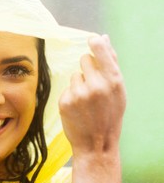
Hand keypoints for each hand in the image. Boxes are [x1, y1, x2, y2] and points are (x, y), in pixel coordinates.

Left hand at [58, 35, 125, 156]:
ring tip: (86, 102)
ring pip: (75, 75)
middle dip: (88, 68)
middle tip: (94, 86)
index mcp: (113, 81)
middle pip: (84, 59)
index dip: (95, 43)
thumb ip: (111, 63)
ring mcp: (79, 94)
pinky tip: (78, 109)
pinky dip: (71, 96)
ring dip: (79, 84)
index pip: (100, 50)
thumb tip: (103, 38)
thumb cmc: (110, 115)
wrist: (96, 144)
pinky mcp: (65, 101)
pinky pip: (67, 88)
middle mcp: (96, 85)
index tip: (91, 39)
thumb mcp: (118, 90)